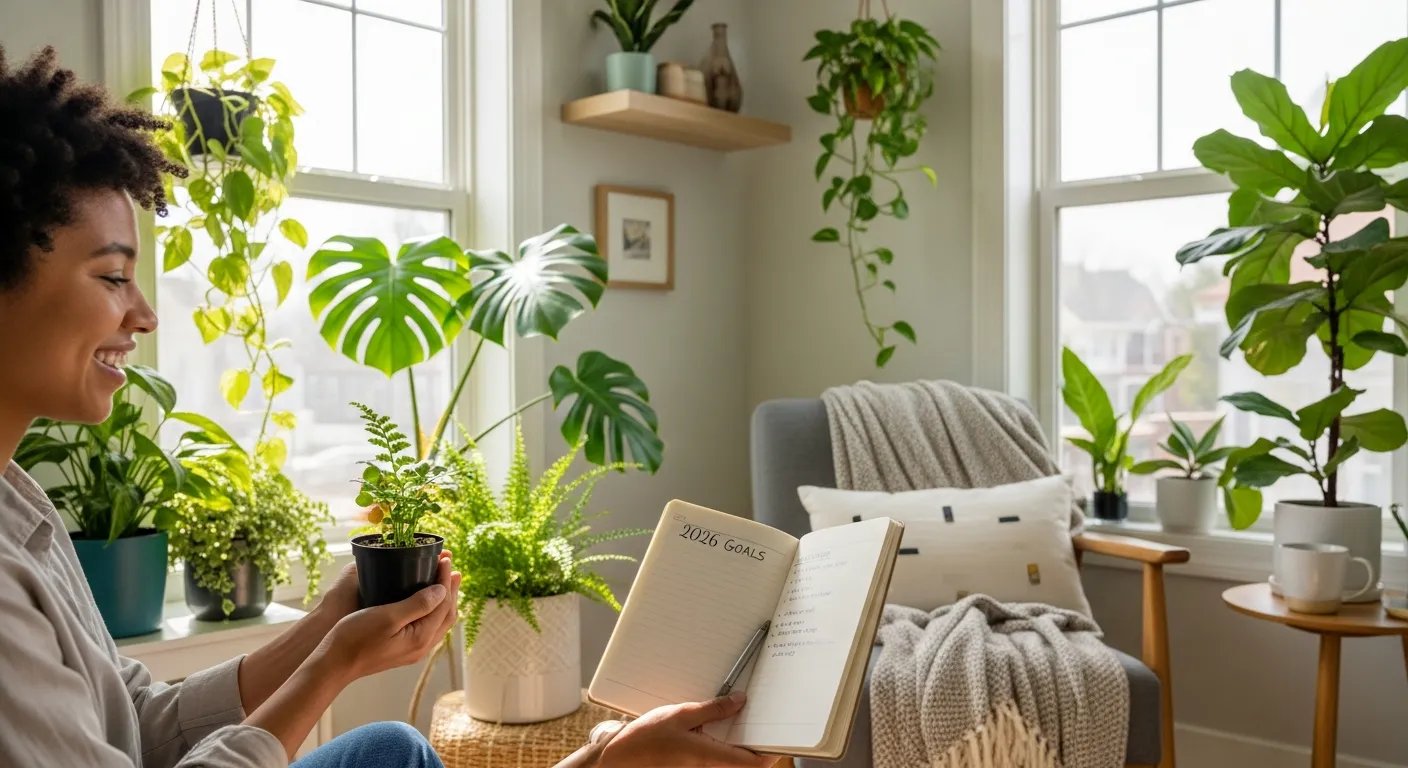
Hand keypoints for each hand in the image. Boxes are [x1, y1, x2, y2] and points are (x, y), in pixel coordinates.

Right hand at [316, 555, 460, 681]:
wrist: (334, 664)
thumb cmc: (356, 637)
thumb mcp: (387, 616)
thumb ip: (418, 604)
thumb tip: (442, 590)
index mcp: (421, 637)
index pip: (443, 604)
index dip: (446, 580)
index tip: (445, 559)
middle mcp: (422, 647)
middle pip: (446, 614)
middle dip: (450, 589)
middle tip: (450, 566)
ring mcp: (413, 651)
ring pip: (439, 622)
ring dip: (444, 600)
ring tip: (445, 581)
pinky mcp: (403, 650)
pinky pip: (428, 628)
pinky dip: (433, 610)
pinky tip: (427, 602)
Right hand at [597, 693, 774, 767]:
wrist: (618, 760)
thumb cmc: (644, 740)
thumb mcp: (681, 715)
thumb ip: (713, 709)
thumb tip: (740, 702)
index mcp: (709, 757)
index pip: (754, 763)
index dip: (771, 751)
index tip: (778, 735)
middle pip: (745, 764)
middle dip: (755, 744)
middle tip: (759, 720)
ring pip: (731, 762)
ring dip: (739, 745)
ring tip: (738, 719)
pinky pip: (717, 761)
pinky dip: (724, 747)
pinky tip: (717, 729)